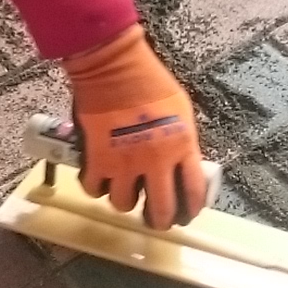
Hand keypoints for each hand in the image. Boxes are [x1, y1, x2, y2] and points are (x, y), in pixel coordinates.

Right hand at [62, 24, 209, 229]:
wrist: (114, 67)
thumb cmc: (150, 82)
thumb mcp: (181, 111)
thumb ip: (182, 142)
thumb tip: (181, 165)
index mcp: (181, 146)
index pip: (193, 193)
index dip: (190, 210)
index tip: (185, 214)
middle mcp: (155, 161)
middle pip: (160, 211)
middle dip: (159, 220)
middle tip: (154, 218)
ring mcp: (124, 162)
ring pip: (123, 204)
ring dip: (124, 200)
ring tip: (124, 189)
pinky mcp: (96, 158)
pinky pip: (94, 189)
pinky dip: (96, 187)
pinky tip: (101, 177)